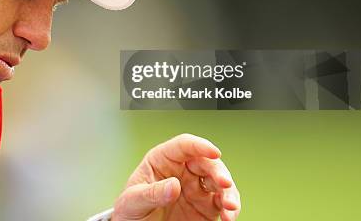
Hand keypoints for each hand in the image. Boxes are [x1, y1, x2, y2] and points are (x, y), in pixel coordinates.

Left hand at [113, 134, 240, 220]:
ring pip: (219, 182)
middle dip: (219, 171)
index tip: (213, 151)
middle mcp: (183, 172)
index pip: (183, 146)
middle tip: (224, 183)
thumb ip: (152, 192)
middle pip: (206, 162)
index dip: (200, 145)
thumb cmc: (130, 211)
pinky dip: (230, 209)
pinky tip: (229, 216)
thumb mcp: (132, 201)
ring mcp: (196, 190)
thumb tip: (174, 185)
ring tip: (230, 207)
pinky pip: (222, 204)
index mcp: (162, 161)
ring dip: (229, 192)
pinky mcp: (205, 208)